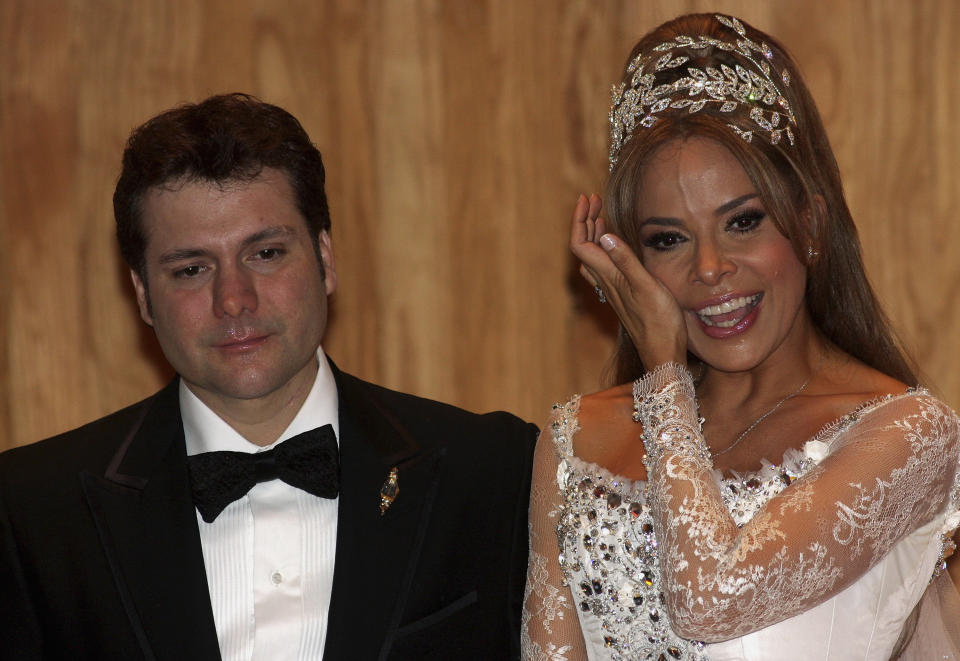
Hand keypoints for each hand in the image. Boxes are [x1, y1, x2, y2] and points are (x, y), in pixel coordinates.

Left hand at [570, 193, 687, 368]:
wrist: (663, 353)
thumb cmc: (659, 323)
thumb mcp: (646, 287)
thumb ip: (626, 261)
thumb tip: (605, 235)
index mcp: (609, 276)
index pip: (580, 243)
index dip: (580, 219)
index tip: (589, 198)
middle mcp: (606, 282)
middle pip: (583, 247)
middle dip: (585, 221)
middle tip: (594, 200)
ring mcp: (613, 289)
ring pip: (593, 257)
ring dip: (593, 234)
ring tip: (601, 217)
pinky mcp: (622, 295)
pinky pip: (605, 266)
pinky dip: (606, 249)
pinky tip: (616, 247)